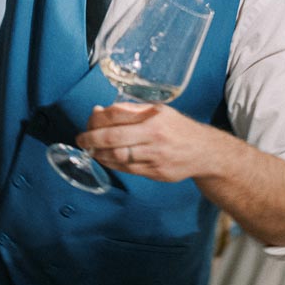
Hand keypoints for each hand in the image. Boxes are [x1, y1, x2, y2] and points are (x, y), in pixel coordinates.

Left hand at [74, 103, 220, 182]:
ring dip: (99, 154)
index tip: (88, 121)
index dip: (98, 120)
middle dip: (92, 139)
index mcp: (154, 118)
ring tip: (90, 150)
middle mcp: (154, 138)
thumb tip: (100, 111)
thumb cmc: (177, 127)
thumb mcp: (158, 110)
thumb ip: (131, 110)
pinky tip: (105, 158)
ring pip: (118, 157)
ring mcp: (155, 158)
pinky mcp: (156, 174)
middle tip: (80, 139)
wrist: (204, 151)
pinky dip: (112, 164)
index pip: (117, 117)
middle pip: (114, 139)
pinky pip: (128, 170)